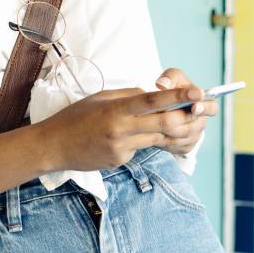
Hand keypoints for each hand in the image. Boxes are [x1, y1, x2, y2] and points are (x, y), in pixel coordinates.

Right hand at [36, 80, 206, 172]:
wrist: (53, 146)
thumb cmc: (75, 117)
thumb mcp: (101, 98)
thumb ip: (128, 95)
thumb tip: (152, 94)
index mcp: (116, 109)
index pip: (153, 100)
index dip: (177, 96)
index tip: (196, 91)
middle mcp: (121, 129)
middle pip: (163, 123)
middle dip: (185, 117)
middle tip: (201, 110)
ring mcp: (122, 148)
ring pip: (155, 137)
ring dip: (165, 130)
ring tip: (171, 121)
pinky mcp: (119, 161)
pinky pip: (138, 148)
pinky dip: (139, 141)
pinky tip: (120, 138)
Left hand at [151, 68, 213, 156]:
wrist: (162, 105)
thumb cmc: (172, 87)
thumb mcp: (172, 78)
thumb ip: (170, 77)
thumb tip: (162, 84)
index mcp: (203, 102)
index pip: (211, 107)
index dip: (204, 108)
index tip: (194, 106)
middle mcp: (201, 121)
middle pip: (195, 126)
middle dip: (181, 121)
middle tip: (166, 117)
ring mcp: (195, 135)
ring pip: (184, 137)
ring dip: (170, 131)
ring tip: (154, 124)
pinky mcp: (185, 147)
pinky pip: (177, 146)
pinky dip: (165, 141)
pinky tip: (154, 133)